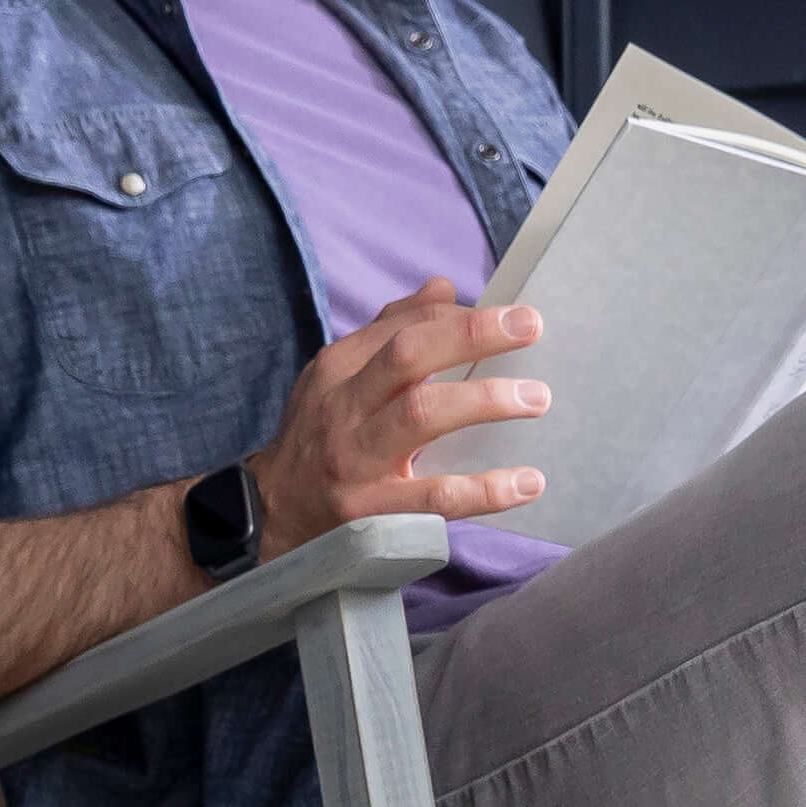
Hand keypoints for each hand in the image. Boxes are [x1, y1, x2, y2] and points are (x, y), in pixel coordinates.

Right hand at [244, 278, 550, 555]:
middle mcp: (344, 408)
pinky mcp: (368, 513)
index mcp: (339, 370)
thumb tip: (442, 289)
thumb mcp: (338, 380)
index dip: (461, 318)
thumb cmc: (317, 442)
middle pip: (409, 355)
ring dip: (484, 402)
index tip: (511, 318)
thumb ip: (389, 333)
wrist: (270, 517)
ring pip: (420, 416)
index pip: (405, 328)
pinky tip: (526, 483)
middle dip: (472, 334)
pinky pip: (433, 497)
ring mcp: (354, 461)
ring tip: (536, 398)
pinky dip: (484, 490)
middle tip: (530, 325)